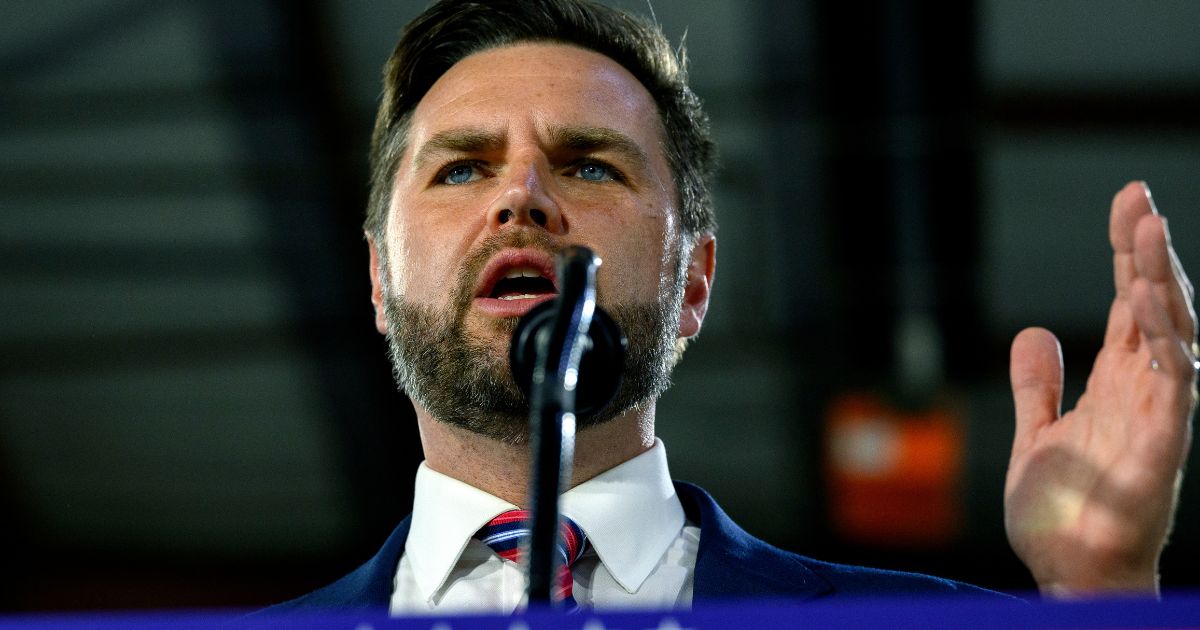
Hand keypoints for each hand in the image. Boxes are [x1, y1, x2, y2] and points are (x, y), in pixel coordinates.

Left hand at [1004, 182, 1196, 597]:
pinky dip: (1170, 342)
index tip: (1126, 202)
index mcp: (1115, 384)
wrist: (1069, 576)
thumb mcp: (1034, 435)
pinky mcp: (1164, 447)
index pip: (1129, 303)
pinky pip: (1177, 385)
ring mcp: (1160, 416)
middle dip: (1147, 250)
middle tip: (1137, 194)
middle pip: (1154, 305)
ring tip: (1149, 228)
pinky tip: (1156, 303)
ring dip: (1164, 282)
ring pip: (1175, 335)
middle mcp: (1144, 391)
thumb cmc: (1062, 515)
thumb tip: (1034, 332)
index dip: (1128, 252)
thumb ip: (1037, 387)